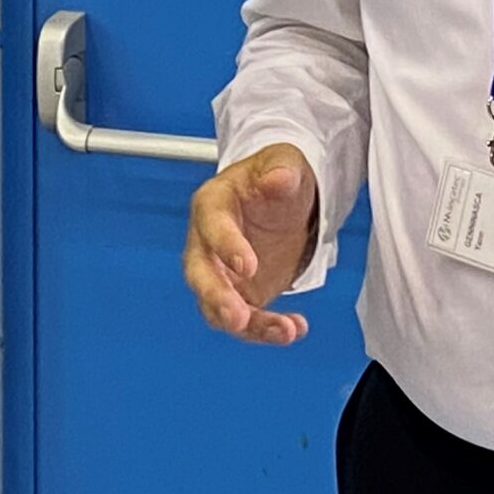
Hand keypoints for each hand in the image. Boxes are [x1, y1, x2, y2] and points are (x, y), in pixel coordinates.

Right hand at [182, 143, 318, 346]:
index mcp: (211, 205)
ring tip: (284, 330)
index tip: (248, 266)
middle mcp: (206, 243)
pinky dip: (267, 330)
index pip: (211, 227)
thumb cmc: (274, 177)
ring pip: (218, 307)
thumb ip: (281, 170)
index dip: (226, 247)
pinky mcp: (238, 296)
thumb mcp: (284, 162)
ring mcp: (219, 274)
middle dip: (216, 299)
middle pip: (199, 275)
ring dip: (248, 325)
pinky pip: (245, 321)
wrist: (281, 202)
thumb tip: (278, 179)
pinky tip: (294, 328)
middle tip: (237, 318)